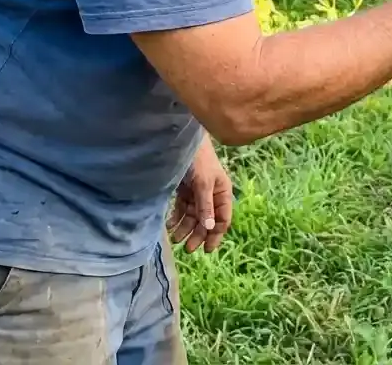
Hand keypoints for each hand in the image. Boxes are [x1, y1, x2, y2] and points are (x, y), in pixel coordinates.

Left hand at [166, 134, 233, 252]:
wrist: (181, 140)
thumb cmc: (198, 159)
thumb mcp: (203, 183)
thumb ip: (206, 205)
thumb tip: (210, 227)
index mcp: (222, 193)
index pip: (222, 219)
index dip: (215, 235)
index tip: (206, 250)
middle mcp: (211, 195)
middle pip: (206, 220)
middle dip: (197, 235)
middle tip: (187, 248)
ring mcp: (197, 193)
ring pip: (193, 216)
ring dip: (185, 228)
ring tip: (175, 239)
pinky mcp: (184, 190)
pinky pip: (182, 209)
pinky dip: (176, 218)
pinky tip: (169, 225)